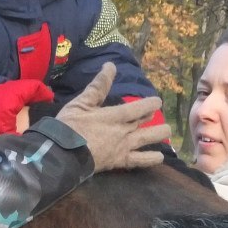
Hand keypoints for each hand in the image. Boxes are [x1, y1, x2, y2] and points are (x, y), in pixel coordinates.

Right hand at [55, 64, 170, 171]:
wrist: (61, 154)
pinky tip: (159, 157)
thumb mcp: (81, 103)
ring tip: (165, 131)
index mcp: (114, 116)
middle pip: (144, 123)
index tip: (157, 101)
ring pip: (147, 140)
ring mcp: (123, 147)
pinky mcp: (120, 162)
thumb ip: (98, 86)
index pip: (139, 108)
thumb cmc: (69, 126)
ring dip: (158, 135)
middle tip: (156, 114)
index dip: (150, 104)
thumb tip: (110, 66)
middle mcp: (123, 131)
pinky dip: (151, 159)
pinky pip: (140, 161)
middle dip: (153, 117)